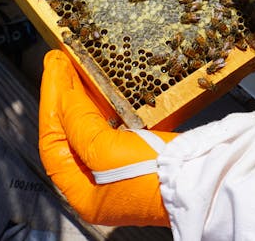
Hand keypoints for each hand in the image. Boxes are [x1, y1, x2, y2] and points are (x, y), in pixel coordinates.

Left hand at [39, 50, 176, 226]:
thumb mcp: (105, 152)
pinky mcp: (144, 155)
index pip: (54, 142)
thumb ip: (79, 125)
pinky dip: (108, 106)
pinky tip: (105, 87)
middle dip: (64, 97)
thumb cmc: (152, 177)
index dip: (51, 102)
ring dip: (84, 98)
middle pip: (72, 135)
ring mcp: (122, 170)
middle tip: (60, 62)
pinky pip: (117, 127)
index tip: (53, 69)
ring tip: (77, 67)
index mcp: (83, 193)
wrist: (204, 180)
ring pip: (94, 128)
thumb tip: (64, 98)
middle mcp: (99, 184)